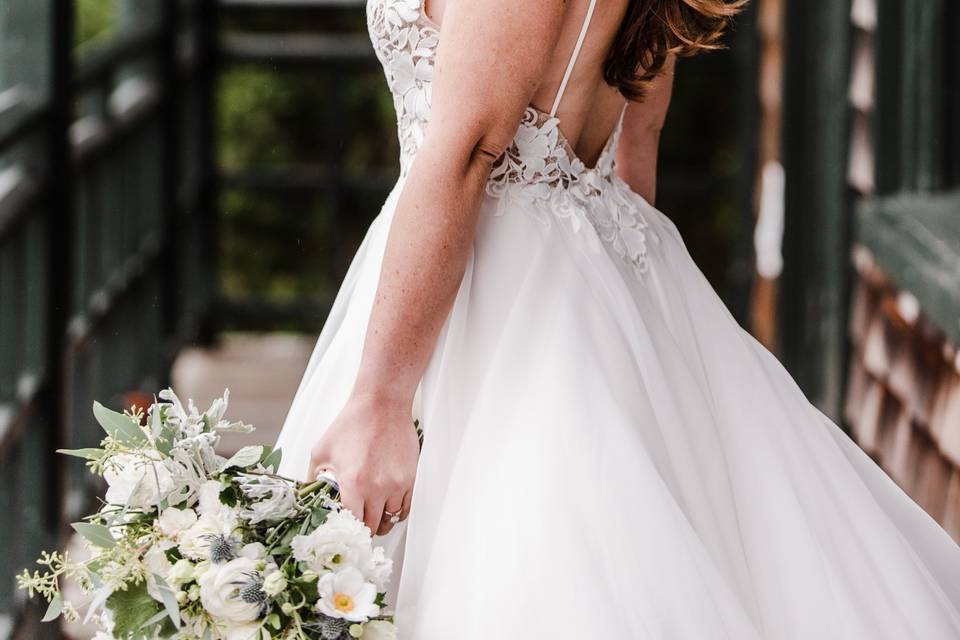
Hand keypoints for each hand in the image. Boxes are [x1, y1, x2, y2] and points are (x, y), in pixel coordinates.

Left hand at [307, 393, 419, 535]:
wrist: (381, 404)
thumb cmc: (351, 424)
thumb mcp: (321, 451)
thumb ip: (312, 479)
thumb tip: (308, 498)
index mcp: (353, 483)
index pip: (351, 523)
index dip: (346, 530)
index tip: (343, 530)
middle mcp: (377, 487)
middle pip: (372, 526)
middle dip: (362, 529)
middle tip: (356, 527)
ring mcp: (397, 484)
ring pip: (391, 520)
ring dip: (381, 522)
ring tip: (373, 518)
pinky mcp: (410, 478)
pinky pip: (406, 508)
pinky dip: (397, 512)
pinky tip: (388, 508)